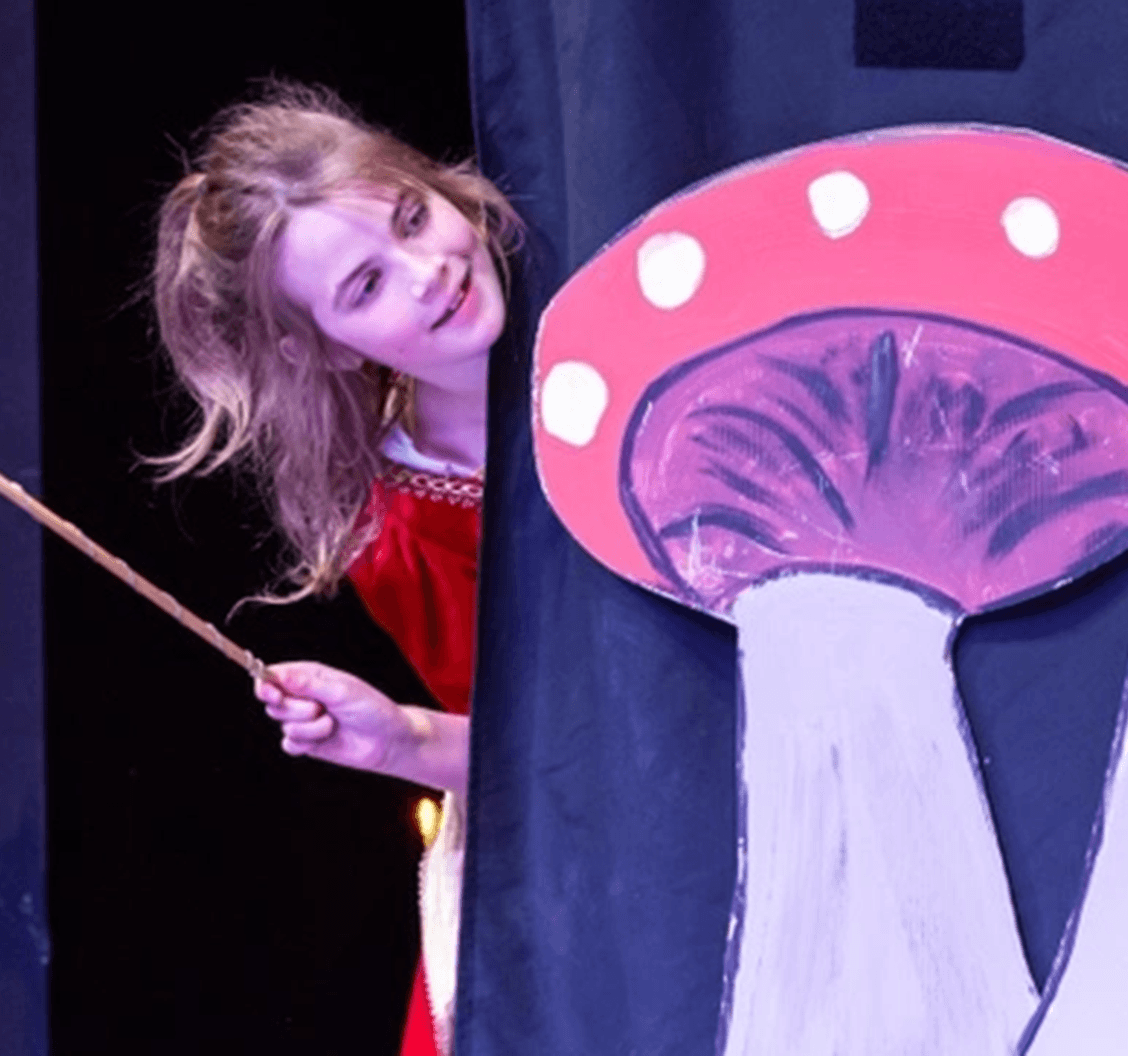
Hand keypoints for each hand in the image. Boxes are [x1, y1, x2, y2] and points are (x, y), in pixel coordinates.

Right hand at [255, 661, 411, 772]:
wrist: (389, 740)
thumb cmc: (371, 708)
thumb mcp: (341, 691)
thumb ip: (307, 684)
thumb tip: (277, 674)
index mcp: (309, 676)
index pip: (272, 677)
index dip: (266, 686)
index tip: (273, 694)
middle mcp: (302, 696)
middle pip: (273, 703)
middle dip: (295, 709)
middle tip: (319, 708)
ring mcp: (303, 720)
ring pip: (283, 725)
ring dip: (309, 728)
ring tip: (333, 723)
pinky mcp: (306, 742)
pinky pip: (289, 744)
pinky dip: (307, 743)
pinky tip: (326, 738)